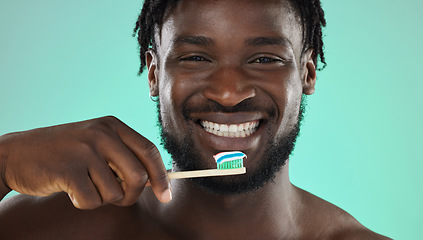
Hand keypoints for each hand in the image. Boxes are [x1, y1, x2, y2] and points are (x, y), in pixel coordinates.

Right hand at [0, 116, 170, 208]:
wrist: (17, 153)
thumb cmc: (65, 153)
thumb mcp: (96, 143)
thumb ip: (124, 156)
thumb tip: (156, 180)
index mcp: (113, 125)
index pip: (150, 150)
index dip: (161, 176)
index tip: (165, 195)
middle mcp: (101, 134)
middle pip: (138, 176)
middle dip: (133, 195)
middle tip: (119, 198)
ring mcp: (84, 151)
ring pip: (115, 193)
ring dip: (103, 198)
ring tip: (85, 186)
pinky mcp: (68, 170)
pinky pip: (92, 201)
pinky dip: (84, 203)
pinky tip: (71, 190)